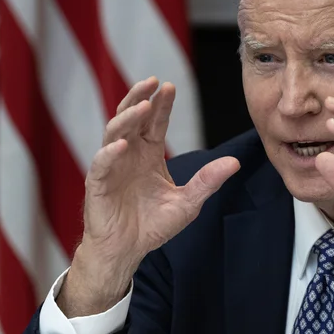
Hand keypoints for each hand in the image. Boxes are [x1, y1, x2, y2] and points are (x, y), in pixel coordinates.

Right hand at [59, 77, 239, 316]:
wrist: (127, 251)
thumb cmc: (153, 225)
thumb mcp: (188, 202)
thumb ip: (208, 181)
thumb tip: (235, 162)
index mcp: (149, 154)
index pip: (155, 122)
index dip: (162, 105)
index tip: (170, 86)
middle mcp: (129, 154)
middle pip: (132, 117)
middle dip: (141, 97)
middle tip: (153, 82)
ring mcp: (112, 166)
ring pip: (115, 132)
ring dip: (128, 117)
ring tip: (143, 105)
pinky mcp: (98, 183)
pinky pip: (101, 163)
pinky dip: (110, 152)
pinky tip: (122, 144)